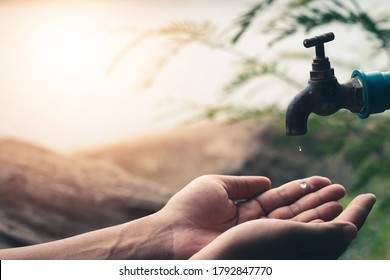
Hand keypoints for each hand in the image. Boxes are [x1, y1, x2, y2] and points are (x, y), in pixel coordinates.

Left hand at [160, 175, 369, 258]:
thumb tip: (267, 180)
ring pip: (292, 223)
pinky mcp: (254, 248)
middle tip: (339, 190)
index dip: (301, 189)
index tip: (321, 181)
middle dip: (315, 200)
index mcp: (245, 206)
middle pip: (291, 210)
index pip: (279, 196)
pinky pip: (282, 236)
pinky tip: (323, 218)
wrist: (172, 234)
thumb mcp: (217, 185)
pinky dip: (304, 227)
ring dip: (316, 212)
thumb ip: (243, 184)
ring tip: (339, 202)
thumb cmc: (189, 207)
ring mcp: (256, 237)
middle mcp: (254, 223)